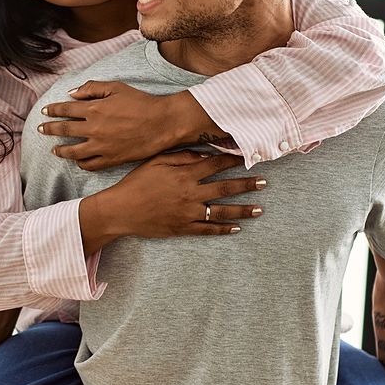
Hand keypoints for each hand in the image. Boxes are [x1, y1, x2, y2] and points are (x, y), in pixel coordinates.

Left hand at [39, 82, 219, 169]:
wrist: (162, 123)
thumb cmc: (141, 103)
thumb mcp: (116, 87)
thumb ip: (92, 89)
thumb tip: (72, 94)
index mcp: (93, 109)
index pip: (65, 110)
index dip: (52, 110)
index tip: (45, 112)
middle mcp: (93, 129)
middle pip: (63, 130)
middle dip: (49, 129)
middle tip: (41, 130)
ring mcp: (101, 146)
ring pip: (73, 152)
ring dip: (61, 151)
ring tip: (54, 151)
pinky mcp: (111, 159)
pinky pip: (90, 164)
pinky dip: (81, 163)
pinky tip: (77, 161)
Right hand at [96, 152, 266, 240]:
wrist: (120, 211)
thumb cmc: (136, 183)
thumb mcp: (155, 162)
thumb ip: (180, 157)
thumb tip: (203, 154)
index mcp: (184, 175)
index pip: (215, 165)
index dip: (232, 160)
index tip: (247, 157)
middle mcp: (190, 194)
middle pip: (225, 187)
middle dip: (247, 184)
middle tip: (264, 181)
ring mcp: (188, 213)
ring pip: (222, 211)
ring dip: (243, 209)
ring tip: (259, 208)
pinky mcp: (183, 228)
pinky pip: (208, 230)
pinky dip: (224, 229)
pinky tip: (237, 228)